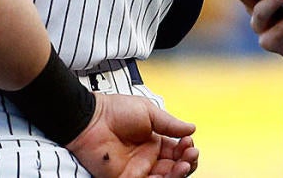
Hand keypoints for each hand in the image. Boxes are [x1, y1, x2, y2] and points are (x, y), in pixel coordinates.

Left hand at [66, 92, 197, 177]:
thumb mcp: (148, 112)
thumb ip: (170, 124)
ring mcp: (138, 169)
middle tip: (191, 153)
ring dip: (179, 172)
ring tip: (185, 163)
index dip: (186, 149)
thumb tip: (191, 128)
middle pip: (175, 167)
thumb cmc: (114, 110)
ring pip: (166, 177)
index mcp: (153, 141)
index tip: (189, 141)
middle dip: (187, 161)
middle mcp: (147, 157)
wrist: (91, 119)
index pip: (177, 151)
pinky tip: (173, 171)